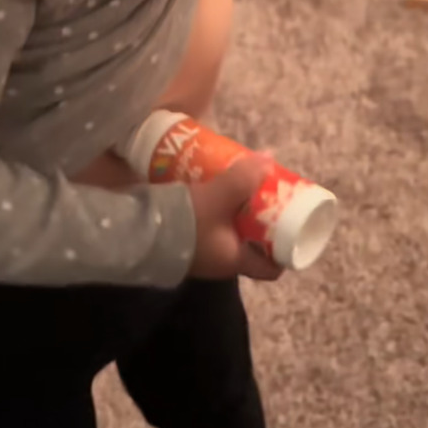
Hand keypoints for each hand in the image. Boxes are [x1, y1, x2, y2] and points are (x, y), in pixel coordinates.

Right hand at [189, 157, 282, 282]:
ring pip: (229, 235)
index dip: (285, 250)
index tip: (291, 226)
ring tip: (239, 189)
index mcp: (235, 262)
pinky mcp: (182, 242)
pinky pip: (209, 229)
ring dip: (236, 215)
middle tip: (263, 198)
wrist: (136, 234)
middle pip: (250, 246)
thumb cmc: (185, 224)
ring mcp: (200, 255)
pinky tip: (211, 191)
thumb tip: (269, 158)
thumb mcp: (219, 197)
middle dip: (258, 222)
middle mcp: (220, 263)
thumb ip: (242, 179)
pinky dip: (215, 213)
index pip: (270, 268)